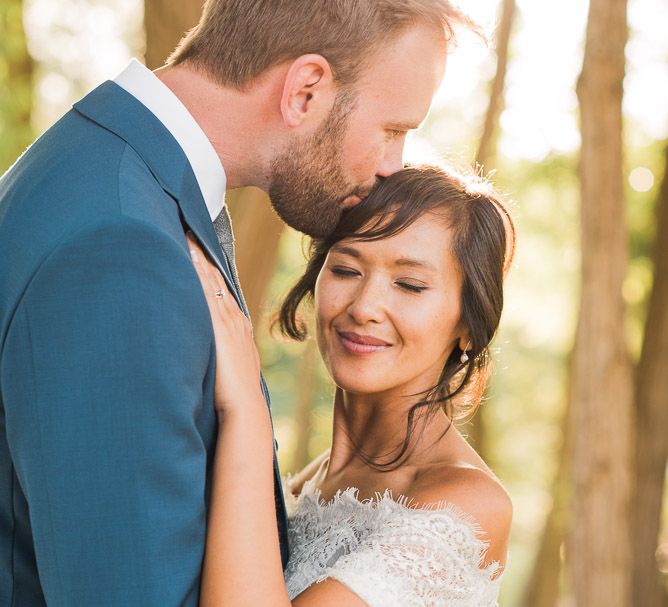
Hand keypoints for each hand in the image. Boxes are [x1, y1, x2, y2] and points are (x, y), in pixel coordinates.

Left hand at [186, 232, 262, 414]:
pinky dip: (196, 273)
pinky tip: (185, 256)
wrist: (244, 407)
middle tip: (189, 230)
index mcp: (237, 326)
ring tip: (185, 234)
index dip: (210, 268)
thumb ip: (220, 354)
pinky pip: (206, 292)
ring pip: (211, 281)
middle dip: (203, 255)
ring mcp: (227, 321)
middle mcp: (234, 318)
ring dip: (198, 257)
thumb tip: (208, 352)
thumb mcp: (230, 368)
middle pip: (217, 279)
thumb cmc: (235, 395)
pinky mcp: (218, 327)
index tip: (198, 249)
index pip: (221, 289)